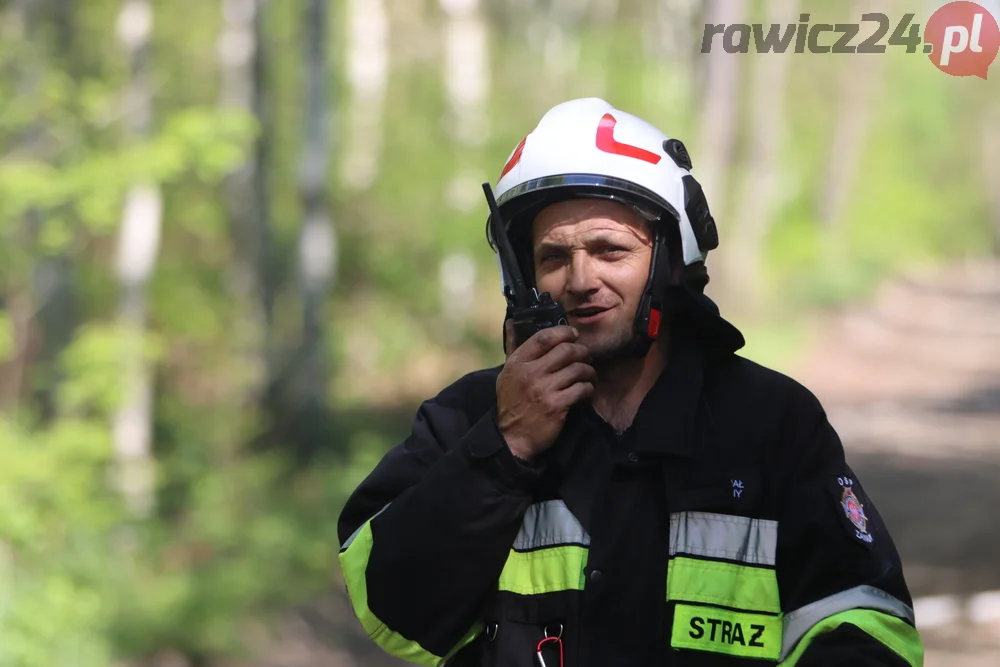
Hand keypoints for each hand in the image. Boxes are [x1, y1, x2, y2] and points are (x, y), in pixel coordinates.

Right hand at [496, 322, 595, 460]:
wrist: (512, 438)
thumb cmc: (511, 404)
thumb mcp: (506, 374)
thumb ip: (513, 348)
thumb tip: (512, 323)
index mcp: (518, 363)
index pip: (544, 337)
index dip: (564, 332)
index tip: (573, 335)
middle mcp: (530, 374)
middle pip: (566, 351)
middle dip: (581, 351)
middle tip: (586, 356)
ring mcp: (544, 390)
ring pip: (577, 369)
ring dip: (588, 371)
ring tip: (589, 375)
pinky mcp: (557, 406)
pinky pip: (582, 389)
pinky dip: (588, 388)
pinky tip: (587, 391)